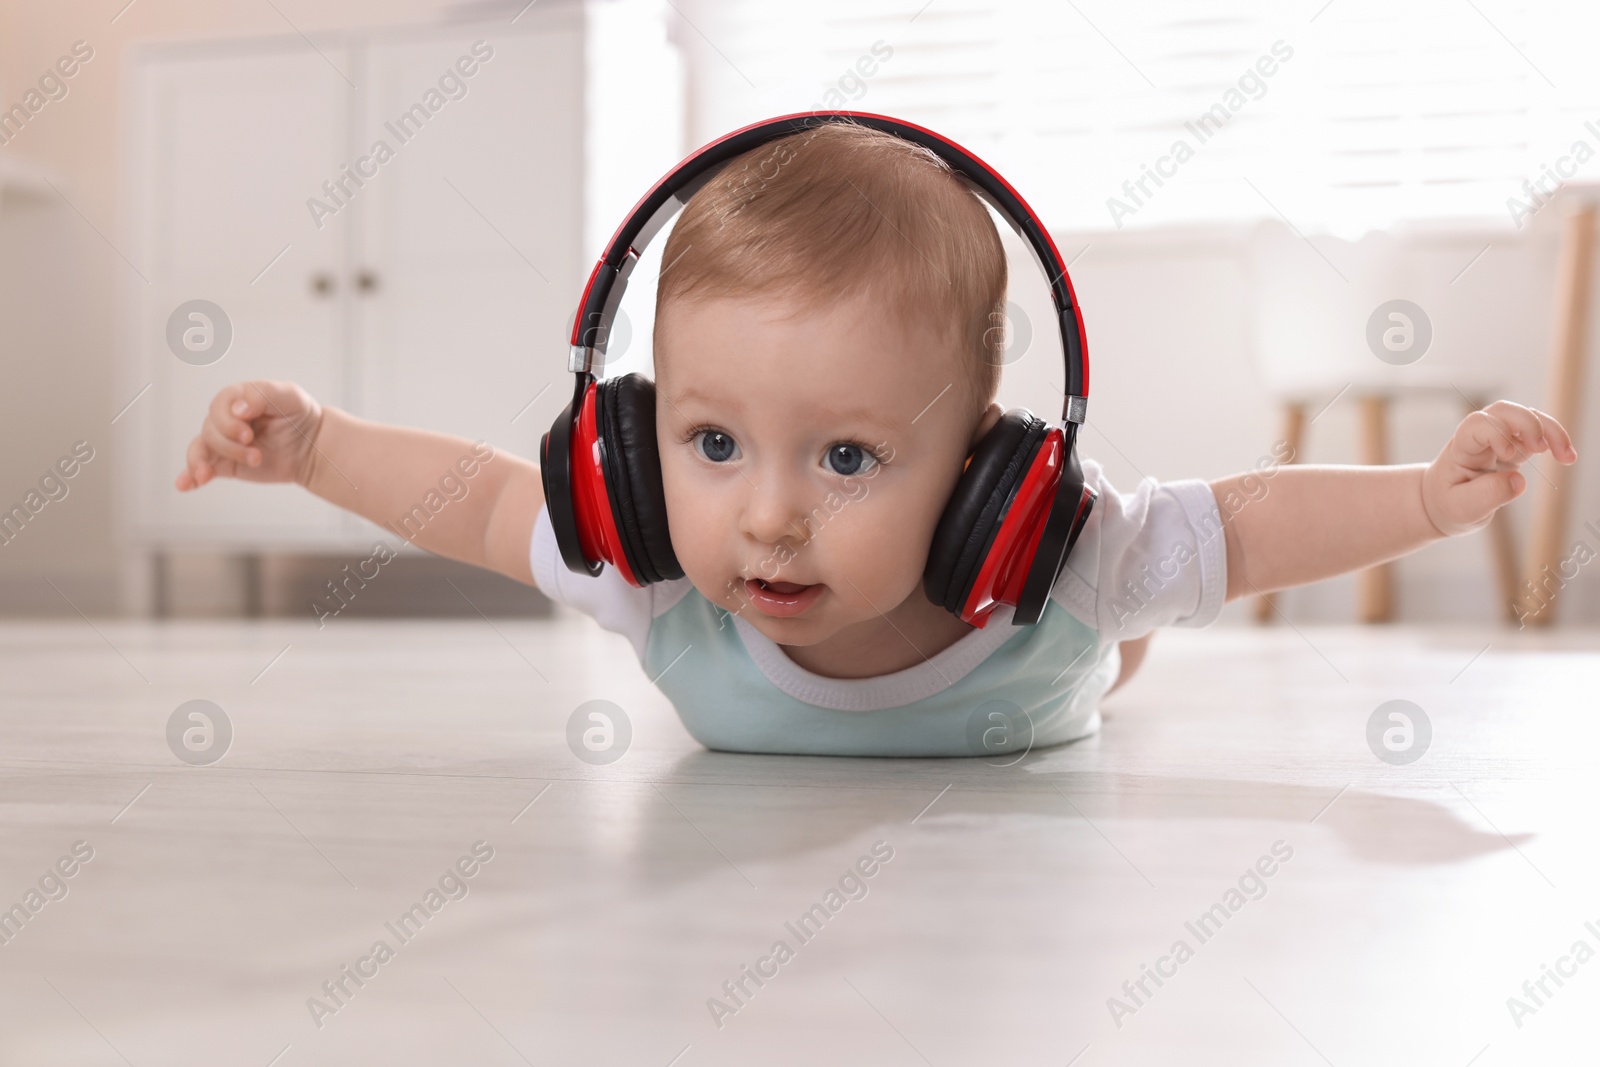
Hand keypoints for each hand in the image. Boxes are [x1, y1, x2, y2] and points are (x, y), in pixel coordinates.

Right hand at [174, 380, 324, 491]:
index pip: (218, 406)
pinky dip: (189, 476)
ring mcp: (223, 442)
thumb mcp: (288, 395)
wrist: (311, 446)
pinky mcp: (224, 464)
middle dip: (231, 445)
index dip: (228, 422)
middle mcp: (225, 419)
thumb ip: (261, 394)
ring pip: (200, 449)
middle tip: (256, 455)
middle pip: (210, 430)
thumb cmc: (299, 415)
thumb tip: (237, 409)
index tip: (248, 434)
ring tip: (237, 468)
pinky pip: (200, 469)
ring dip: (213, 462)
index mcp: (237, 399)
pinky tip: (184, 485)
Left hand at [1421, 400, 1576, 535]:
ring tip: (1567, 457)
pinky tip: (1566, 457)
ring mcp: (1498, 439)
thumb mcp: (1461, 508)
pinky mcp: (1514, 446)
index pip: (1477, 424)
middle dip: (1527, 422)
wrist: (1443, 503)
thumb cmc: (1449, 504)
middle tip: (1542, 449)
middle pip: (1504, 410)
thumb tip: (1519, 481)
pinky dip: (1555, 440)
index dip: (1496, 432)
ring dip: (1550, 430)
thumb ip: (1487, 495)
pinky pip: (1538, 432)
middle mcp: (1480, 437)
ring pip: (1526, 416)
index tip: (1509, 455)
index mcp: (1461, 448)